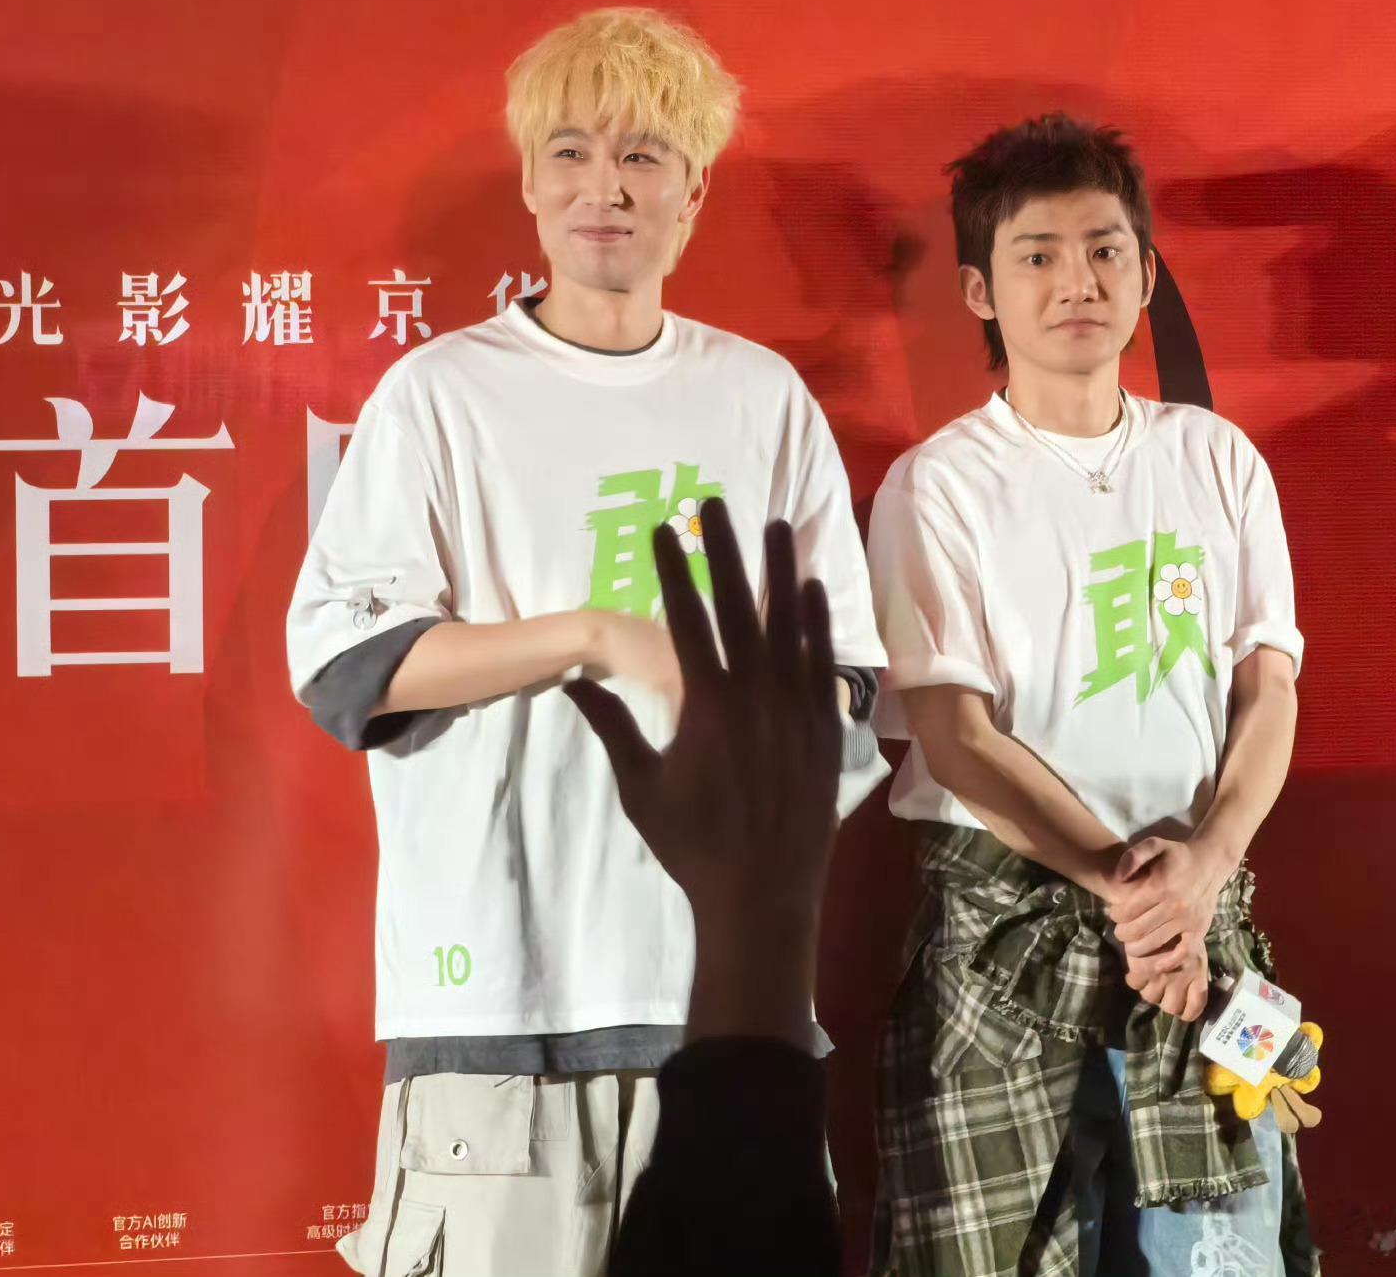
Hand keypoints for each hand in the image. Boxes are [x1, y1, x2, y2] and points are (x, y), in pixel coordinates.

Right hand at [566, 497, 841, 949]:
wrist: (762, 893)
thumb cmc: (692, 844)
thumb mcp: (640, 787)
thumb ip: (612, 728)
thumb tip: (571, 685)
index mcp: (705, 703)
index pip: (684, 618)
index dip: (673, 569)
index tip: (663, 528)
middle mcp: (754, 693)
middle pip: (738, 604)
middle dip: (725, 549)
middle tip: (715, 502)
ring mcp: (794, 707)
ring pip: (789, 624)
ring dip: (781, 571)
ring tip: (776, 524)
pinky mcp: (824, 727)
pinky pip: (821, 662)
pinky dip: (816, 623)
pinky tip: (812, 589)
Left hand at [1108, 835, 1234, 959]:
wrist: (1210, 863)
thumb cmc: (1177, 855)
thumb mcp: (1153, 845)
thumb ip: (1132, 857)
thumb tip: (1118, 879)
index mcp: (1160, 885)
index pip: (1127, 911)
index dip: (1115, 915)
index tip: (1114, 914)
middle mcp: (1174, 905)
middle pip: (1137, 930)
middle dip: (1122, 934)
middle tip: (1120, 932)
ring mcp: (1188, 920)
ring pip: (1154, 943)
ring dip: (1136, 949)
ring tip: (1131, 945)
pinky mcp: (1199, 931)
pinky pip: (1181, 953)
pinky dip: (1166, 963)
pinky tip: (1155, 964)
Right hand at [1125, 932, 1209, 1021]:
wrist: (1164, 908)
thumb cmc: (1182, 926)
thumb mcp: (1195, 946)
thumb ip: (1194, 968)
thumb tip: (1196, 986)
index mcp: (1197, 974)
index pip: (1194, 1007)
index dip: (1187, 1012)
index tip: (1181, 1008)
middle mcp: (1181, 980)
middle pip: (1171, 1007)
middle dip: (1164, 1001)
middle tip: (1161, 990)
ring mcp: (1162, 976)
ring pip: (1151, 997)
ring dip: (1149, 991)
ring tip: (1147, 980)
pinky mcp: (1143, 969)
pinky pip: (1135, 984)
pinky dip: (1134, 980)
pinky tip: (1135, 972)